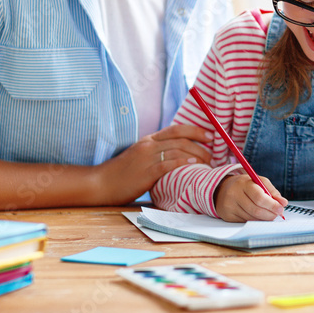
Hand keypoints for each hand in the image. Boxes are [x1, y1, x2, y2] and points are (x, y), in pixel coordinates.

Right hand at [99, 124, 213, 203]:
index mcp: (148, 140)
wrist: (101, 183)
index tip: (209, 136)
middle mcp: (149, 145)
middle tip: (212, 152)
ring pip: (178, 150)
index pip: (176, 129)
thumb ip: (155, 153)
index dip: (195, 130)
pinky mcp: (146, 173)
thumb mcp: (139, 156)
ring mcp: (147, 158)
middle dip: (201, 144)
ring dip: (196, 155)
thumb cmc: (121, 173)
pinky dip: (183, 163)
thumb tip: (177, 155)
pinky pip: (168, 164)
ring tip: (207, 162)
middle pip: (181, 138)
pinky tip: (193, 165)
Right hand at [214, 174, 286, 221]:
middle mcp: (234, 195)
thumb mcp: (258, 181)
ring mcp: (229, 207)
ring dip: (264, 218)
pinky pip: (245, 222)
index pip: (259, 197)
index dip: (272, 205)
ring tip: (269, 214)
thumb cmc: (245, 185)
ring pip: (252, 218)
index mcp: (243, 183)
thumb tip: (283, 203)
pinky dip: (255, 220)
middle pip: (256, 210)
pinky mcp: (227, 216)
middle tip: (277, 214)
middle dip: (270, 214)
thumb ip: (272, 191)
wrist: (222, 189)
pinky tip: (258, 216)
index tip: (281, 208)